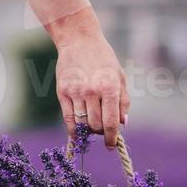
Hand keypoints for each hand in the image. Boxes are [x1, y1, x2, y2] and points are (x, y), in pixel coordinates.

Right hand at [48, 8, 128, 148]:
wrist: (79, 40)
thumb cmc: (103, 59)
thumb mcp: (119, 76)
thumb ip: (123, 101)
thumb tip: (123, 124)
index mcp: (109, 88)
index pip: (111, 122)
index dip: (111, 138)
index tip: (111, 146)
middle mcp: (92, 92)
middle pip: (96, 125)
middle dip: (100, 132)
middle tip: (101, 130)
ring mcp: (76, 92)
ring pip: (82, 124)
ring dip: (88, 130)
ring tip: (91, 127)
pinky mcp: (63, 92)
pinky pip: (68, 118)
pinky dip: (73, 130)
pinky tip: (77, 133)